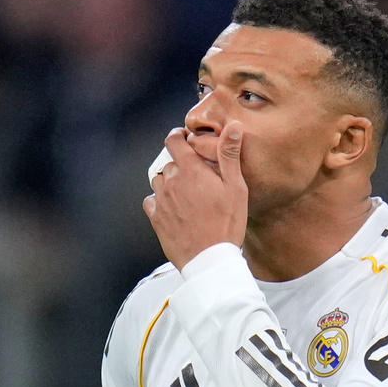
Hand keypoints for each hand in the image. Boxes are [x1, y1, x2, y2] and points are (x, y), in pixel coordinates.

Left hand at [143, 121, 247, 269]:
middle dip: (181, 165)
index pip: (173, 141)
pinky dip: (160, 201)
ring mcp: (161, 201)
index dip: (178, 136)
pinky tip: (174, 209)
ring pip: (159, 181)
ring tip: (186, 194)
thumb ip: (229, 154)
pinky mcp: (156, 218)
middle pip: (169, 163)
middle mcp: (171, 182)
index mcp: (190, 170)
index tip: (184, 139)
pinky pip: (151, 201)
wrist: (209, 260)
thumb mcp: (235, 187)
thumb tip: (234, 126)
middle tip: (196, 176)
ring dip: (170, 182)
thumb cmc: (227, 223)